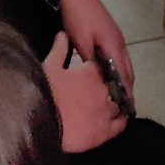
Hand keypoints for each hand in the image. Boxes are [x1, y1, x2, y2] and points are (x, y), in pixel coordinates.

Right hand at [43, 32, 128, 152]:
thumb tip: (62, 33)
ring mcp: (106, 111)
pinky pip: (119, 125)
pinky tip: (117, 120)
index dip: (92, 74)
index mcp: (91, 73)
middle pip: (109, 87)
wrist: (43, 123)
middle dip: (102, 89)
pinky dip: (120, 121)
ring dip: (112, 104)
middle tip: (91, 95)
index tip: (86, 78)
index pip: (98, 70)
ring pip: (116, 105)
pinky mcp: (106, 131)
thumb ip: (59, 49)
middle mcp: (104, 90)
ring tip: (104, 108)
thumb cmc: (46, 92)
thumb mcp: (50, 66)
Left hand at [60, 0, 134, 99]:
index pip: (124, 74)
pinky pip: (118, 56)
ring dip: (123, 78)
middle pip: (128, 70)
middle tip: (123, 107)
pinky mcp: (110, 34)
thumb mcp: (81, 42)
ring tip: (118, 96)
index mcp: (114, 45)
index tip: (128, 109)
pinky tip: (109, 76)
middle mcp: (119, 42)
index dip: (127, 92)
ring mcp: (116, 37)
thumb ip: (90, 62)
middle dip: (128, 88)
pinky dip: (118, 69)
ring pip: (124, 63)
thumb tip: (98, 81)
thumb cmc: (78, 18)